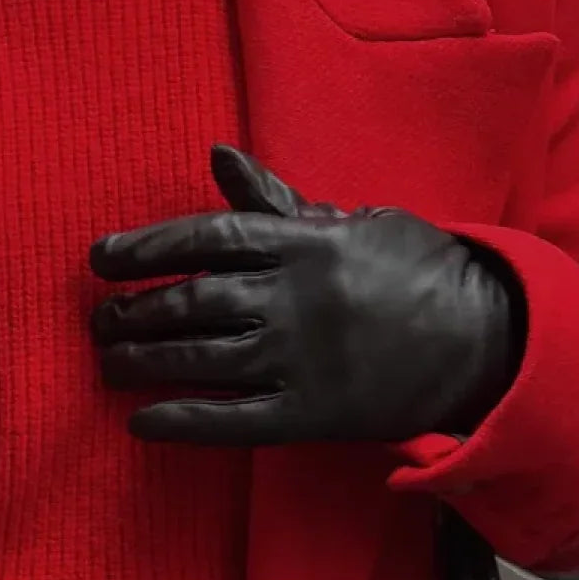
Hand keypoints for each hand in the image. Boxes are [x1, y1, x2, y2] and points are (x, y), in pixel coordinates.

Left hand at [89, 145, 524, 446]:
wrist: (480, 339)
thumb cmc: (410, 270)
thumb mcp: (348, 222)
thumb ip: (276, 202)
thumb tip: (219, 157)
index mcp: (302, 244)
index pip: (205, 239)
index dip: (145, 249)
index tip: (99, 259)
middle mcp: (293, 299)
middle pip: (191, 303)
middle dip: (133, 312)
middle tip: (98, 322)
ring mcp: (299, 360)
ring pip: (200, 360)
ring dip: (142, 362)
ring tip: (107, 364)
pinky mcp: (309, 413)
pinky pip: (231, 421)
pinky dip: (180, 421)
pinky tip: (141, 422)